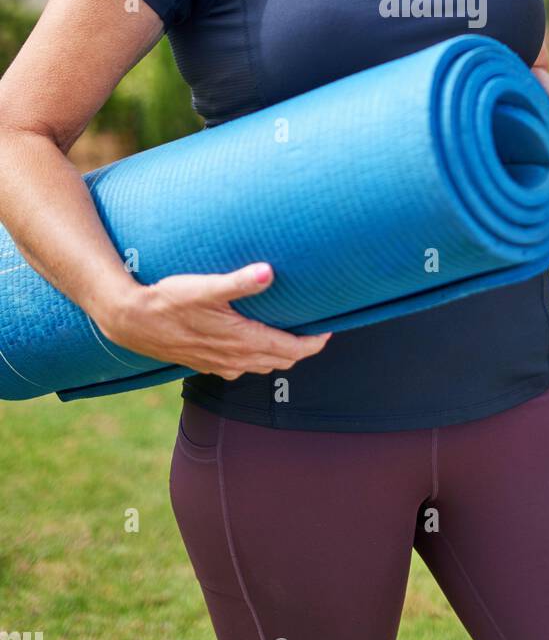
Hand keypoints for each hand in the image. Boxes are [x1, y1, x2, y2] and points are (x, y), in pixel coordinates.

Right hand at [96, 263, 332, 380]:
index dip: (314, 342)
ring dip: (279, 354)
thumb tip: (269, 272)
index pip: (290, 349)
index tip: (329, 329)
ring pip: (261, 366)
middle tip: (316, 329)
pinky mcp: (205, 364)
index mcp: (240, 340)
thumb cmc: (167, 300)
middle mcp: (233, 358)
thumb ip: (238, 282)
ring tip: (290, 334)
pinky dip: (256, 358)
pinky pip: (241, 367)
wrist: (129, 321)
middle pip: (281, 360)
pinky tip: (252, 342)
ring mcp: (218, 364)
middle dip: (301, 348)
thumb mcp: (203, 287)